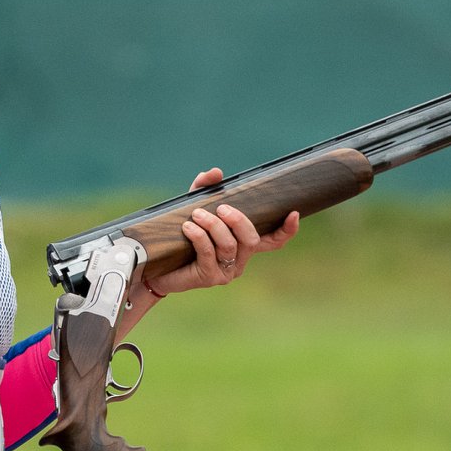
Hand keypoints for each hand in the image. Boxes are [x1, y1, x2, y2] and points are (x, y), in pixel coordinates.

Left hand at [141, 168, 300, 298]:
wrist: (157, 266)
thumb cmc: (180, 237)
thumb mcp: (192, 208)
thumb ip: (204, 189)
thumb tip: (216, 172)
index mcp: (242, 245)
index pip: (273, 241)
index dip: (287, 230)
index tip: (293, 213)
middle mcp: (239, 260)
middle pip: (252, 240)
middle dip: (238, 220)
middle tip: (221, 207)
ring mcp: (225, 271)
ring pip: (230, 246)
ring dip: (214, 226)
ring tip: (196, 215)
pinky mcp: (208, 278)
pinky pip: (209, 254)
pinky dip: (199, 237)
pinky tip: (188, 228)